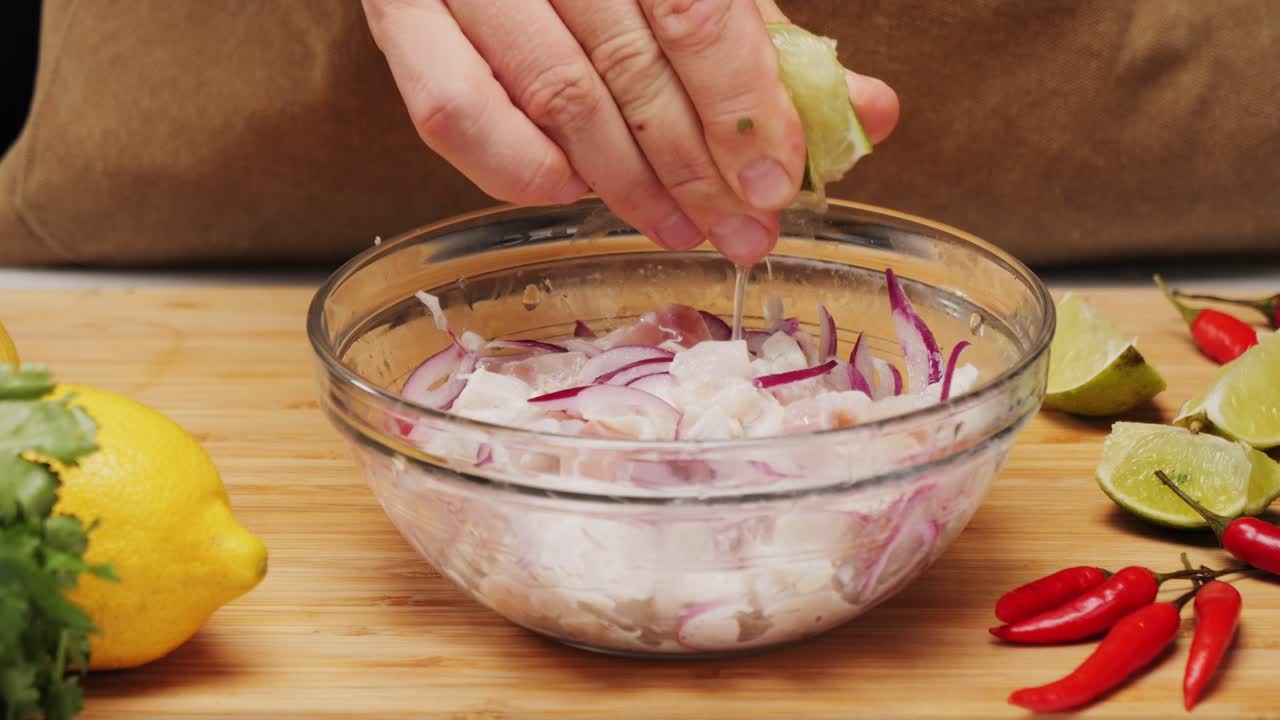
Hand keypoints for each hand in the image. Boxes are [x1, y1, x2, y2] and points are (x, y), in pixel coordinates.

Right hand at [362, 0, 898, 265]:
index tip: (776, 184)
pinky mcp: (397, 16)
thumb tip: (870, 113)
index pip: (696, 10)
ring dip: (627, 183)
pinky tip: (572, 192)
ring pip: (556, 94)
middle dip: (696, 167)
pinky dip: (521, 169)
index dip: (741, 106)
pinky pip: (455, 113)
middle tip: (742, 234)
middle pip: (630, 63)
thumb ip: (767, 41)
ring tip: (678, 230)